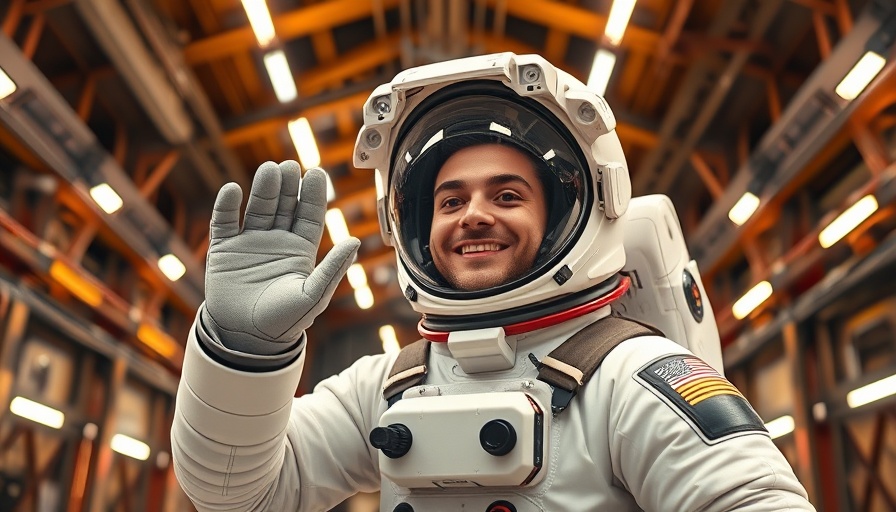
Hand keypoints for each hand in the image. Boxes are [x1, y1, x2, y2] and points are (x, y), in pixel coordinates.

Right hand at [201, 161, 359, 354]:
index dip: (313, 195)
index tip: (316, 173)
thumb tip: (356, 242)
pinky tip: (233, 190)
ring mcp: (249, 243)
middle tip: (290, 166)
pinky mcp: (223, 250)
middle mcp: (276, 241)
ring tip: (269, 170)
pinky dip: (227, 206)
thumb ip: (332, 269)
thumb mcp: (313, 295)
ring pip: (258, 208)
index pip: (310, 215)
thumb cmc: (285, 321)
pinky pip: (224, 223)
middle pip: (284, 205)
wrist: (247, 339)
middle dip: (288, 185)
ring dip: (263, 189)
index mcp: (300, 250)